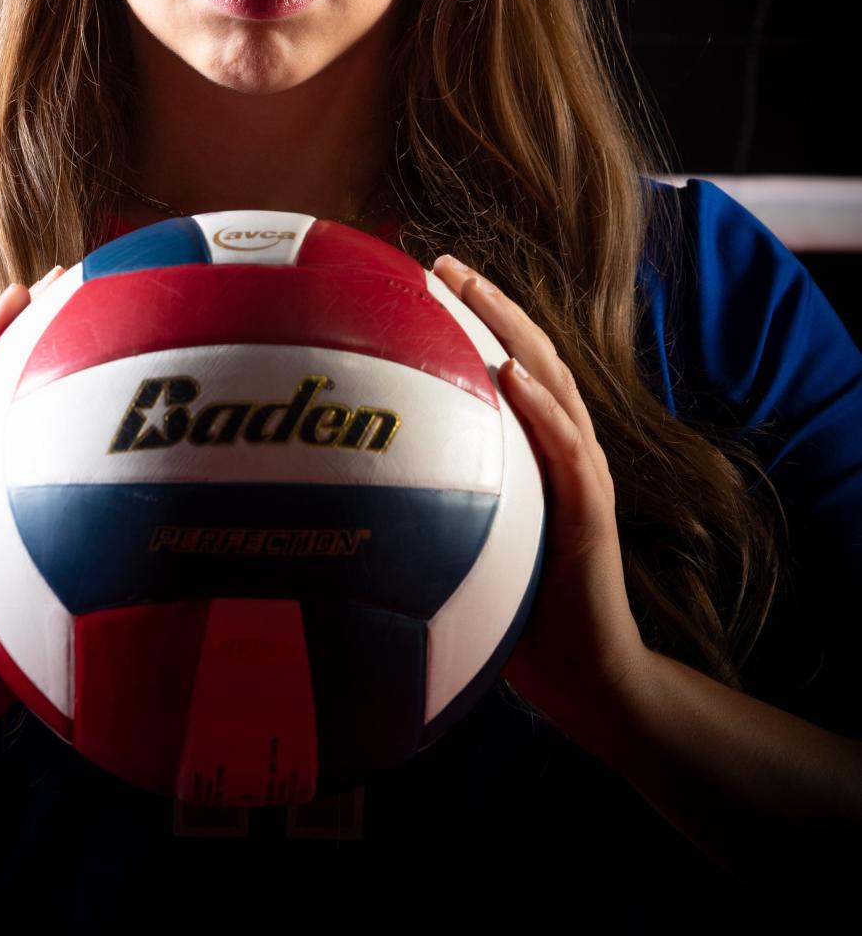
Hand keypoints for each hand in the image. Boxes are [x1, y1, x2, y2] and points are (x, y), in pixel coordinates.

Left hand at [433, 254, 651, 739]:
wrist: (590, 677)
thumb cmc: (521, 616)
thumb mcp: (466, 547)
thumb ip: (429, 509)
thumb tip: (344, 492)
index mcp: (536, 451)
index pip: (507, 364)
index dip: (473, 316)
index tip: (422, 274)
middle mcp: (563, 449)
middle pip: (530, 352)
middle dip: (487, 299)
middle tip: (439, 257)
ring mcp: (584, 475)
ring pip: (552, 380)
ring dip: (511, 327)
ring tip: (471, 285)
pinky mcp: (591, 511)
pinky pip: (566, 448)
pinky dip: (539, 405)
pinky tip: (510, 372)